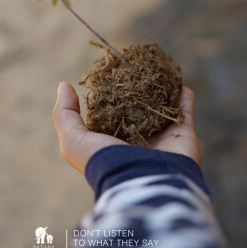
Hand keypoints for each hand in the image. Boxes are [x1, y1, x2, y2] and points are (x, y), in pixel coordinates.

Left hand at [53, 82, 199, 174]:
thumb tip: (64, 85)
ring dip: (160, 88)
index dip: (109, 90)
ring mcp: (161, 135)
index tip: (110, 71)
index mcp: (112, 137)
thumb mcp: (73, 140)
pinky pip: (184, 111)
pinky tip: (180, 83)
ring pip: (161, 105)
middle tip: (135, 65)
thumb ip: (65, 114)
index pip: (111, 109)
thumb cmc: (105, 161)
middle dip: (136, 87)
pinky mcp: (182, 134)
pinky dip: (183, 97)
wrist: (143, 182)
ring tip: (158, 68)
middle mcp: (137, 136)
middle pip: (137, 105)